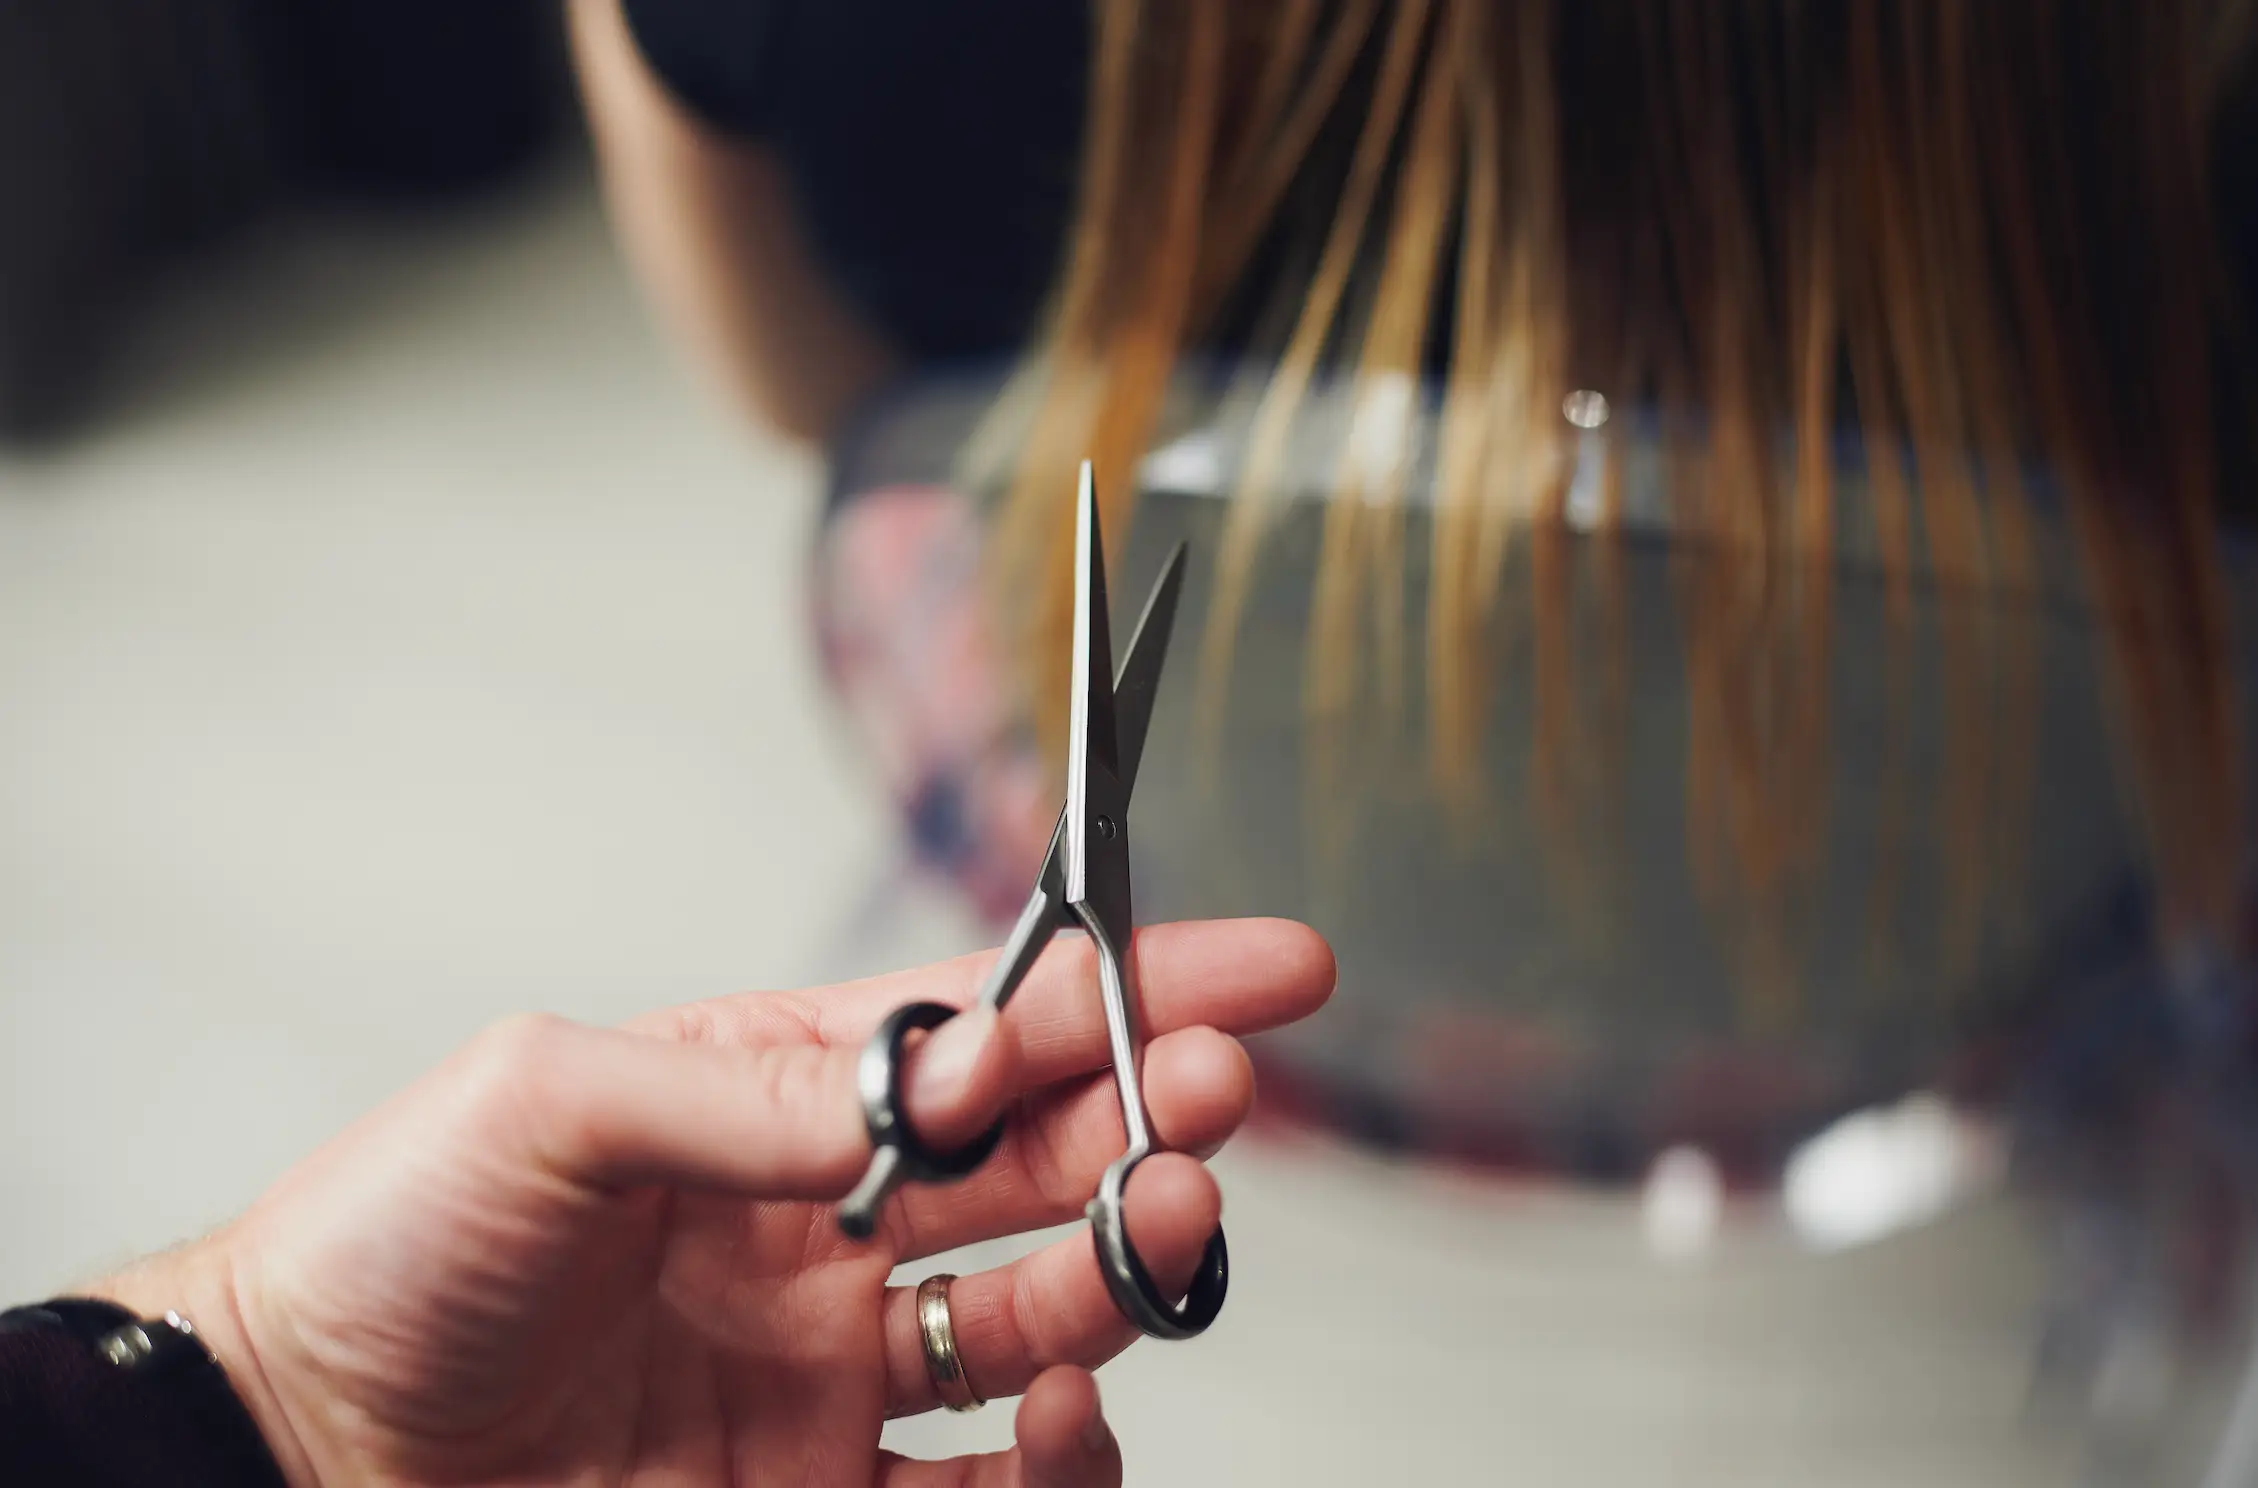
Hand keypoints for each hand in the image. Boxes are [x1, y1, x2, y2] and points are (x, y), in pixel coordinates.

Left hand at [98, 919, 1332, 1485]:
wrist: (287, 1450)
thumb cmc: (384, 1247)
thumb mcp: (547, 1104)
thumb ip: (748, 1085)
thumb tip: (930, 1081)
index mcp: (771, 1098)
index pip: (985, 1033)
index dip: (1131, 993)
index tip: (1266, 971)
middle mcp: (824, 1228)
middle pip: (1040, 1168)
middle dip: (1150, 1123)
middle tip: (1215, 1109)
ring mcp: (827, 1372)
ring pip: (1040, 1321)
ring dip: (1124, 1276)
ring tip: (1160, 1239)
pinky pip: (986, 1486)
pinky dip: (1058, 1458)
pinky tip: (1061, 1418)